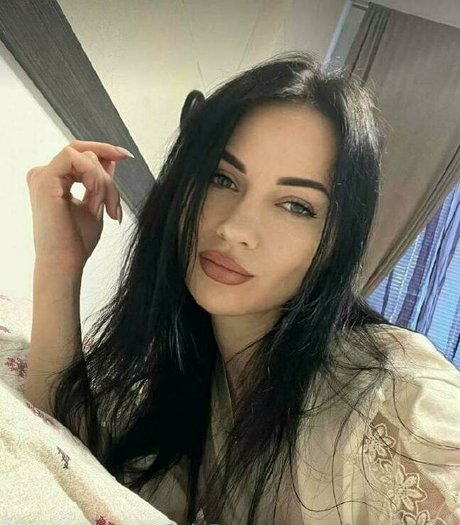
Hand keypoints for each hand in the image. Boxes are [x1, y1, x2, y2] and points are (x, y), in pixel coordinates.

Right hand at [26, 140, 132, 272]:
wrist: (66, 262)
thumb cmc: (77, 241)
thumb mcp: (96, 203)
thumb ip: (100, 181)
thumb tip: (111, 159)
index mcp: (54, 180)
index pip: (81, 155)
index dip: (104, 151)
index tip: (126, 155)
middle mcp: (45, 175)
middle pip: (87, 156)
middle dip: (108, 178)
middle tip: (115, 206)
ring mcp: (42, 175)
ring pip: (85, 157)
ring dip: (103, 183)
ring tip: (103, 209)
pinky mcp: (44, 178)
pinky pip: (75, 158)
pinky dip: (93, 176)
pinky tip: (94, 199)